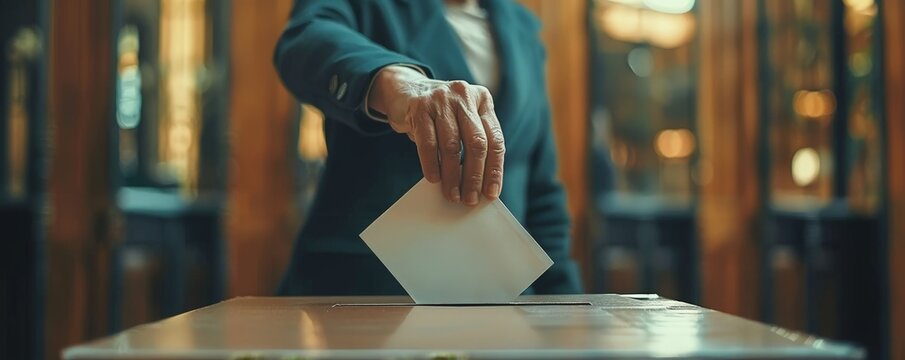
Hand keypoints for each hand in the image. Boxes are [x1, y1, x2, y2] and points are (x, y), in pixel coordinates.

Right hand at [368, 65, 503, 204]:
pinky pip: (428, 143)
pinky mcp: (419, 106)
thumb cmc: (438, 114)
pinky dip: (432, 165)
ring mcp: (441, 99)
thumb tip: (478, 184)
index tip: (490, 193)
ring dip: (452, 176)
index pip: (495, 140)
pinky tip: (434, 179)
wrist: (404, 89)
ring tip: (452, 194)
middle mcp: (465, 96)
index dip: (494, 169)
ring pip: (452, 146)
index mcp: (482, 101)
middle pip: (477, 144)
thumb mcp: (461, 120)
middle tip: (470, 199)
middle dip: (474, 177)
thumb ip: (472, 143)